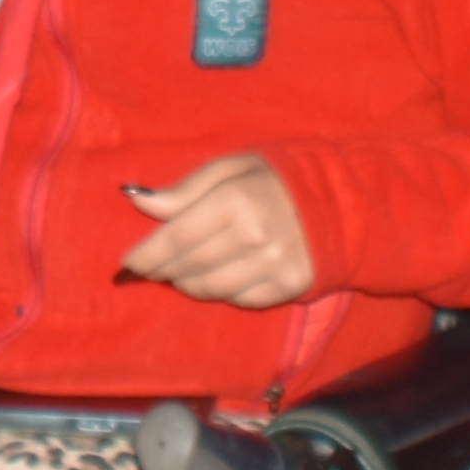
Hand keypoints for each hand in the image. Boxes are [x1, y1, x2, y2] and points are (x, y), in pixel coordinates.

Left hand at [118, 155, 316, 307]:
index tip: (128, 264)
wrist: (342, 201)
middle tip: (150, 270)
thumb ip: (185, 189)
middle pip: (189, 266)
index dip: (148, 253)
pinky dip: (222, 292)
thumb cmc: (276, 179)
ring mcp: (274, 266)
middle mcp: (255, 236)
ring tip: (181, 274)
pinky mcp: (290, 288)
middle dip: (163, 271)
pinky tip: (219, 277)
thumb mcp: (231, 168)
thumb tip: (138, 202)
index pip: (177, 236)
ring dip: (188, 284)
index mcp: (237, 199)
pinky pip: (239, 300)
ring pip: (210, 289)